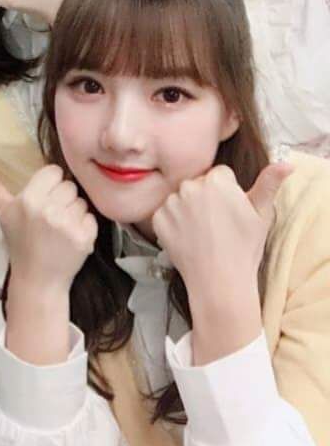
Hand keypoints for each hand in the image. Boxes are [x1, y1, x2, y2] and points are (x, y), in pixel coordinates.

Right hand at [0, 163, 96, 294]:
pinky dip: (85, 227)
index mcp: (29, 199)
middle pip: (69, 186)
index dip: (50, 184)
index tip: (44, 198)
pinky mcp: (85, 238)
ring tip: (60, 228)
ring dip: (74, 212)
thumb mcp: (4, 214)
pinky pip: (91, 218)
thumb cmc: (20, 243)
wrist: (37, 279)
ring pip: (81, 201)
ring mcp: (68, 224)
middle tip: (51, 217)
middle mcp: (48, 209)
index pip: (54, 171)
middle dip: (62, 198)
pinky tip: (71, 237)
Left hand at [152, 162, 292, 302]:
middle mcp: (190, 186)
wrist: (220, 282)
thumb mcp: (262, 214)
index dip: (228, 192)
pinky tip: (187, 238)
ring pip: (181, 198)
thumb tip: (287, 164)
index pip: (220, 174)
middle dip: (206, 197)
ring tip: (203, 232)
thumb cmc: (244, 248)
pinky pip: (165, 213)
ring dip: (188, 209)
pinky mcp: (158, 219)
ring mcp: (171, 202)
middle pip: (198, 183)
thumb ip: (269, 183)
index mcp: (216, 180)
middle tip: (217, 224)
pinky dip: (173, 223)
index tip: (231, 211)